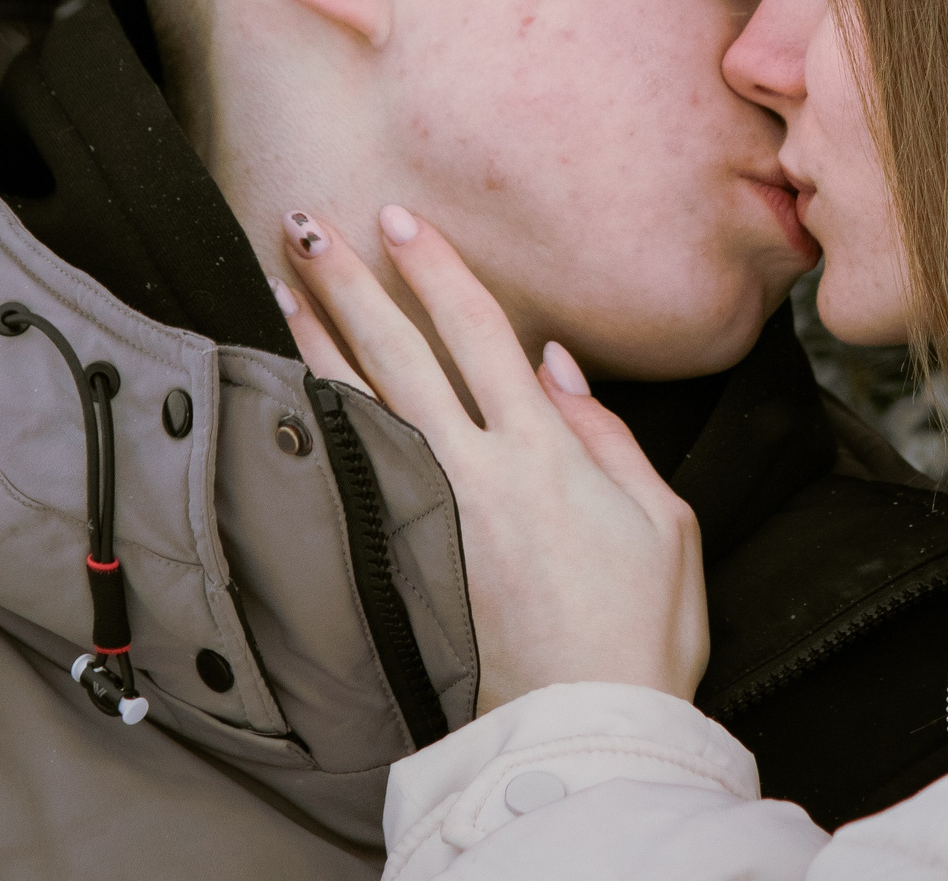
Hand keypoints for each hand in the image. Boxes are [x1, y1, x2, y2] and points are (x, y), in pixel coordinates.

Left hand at [275, 206, 707, 716]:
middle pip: (400, 355)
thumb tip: (553, 364)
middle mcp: (477, 473)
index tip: (401, 220)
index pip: (479, 334)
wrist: (583, 728)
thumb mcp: (663, 521)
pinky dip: (327, 420)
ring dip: (322, 340)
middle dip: (353, 283)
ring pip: (364, 406)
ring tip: (285, 284)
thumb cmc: (641, 628)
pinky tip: (302, 389)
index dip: (437, 271)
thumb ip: (606, 435)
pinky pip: (360, 468)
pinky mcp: (407, 561)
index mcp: (545, 454)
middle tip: (307, 223)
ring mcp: (433, 517)